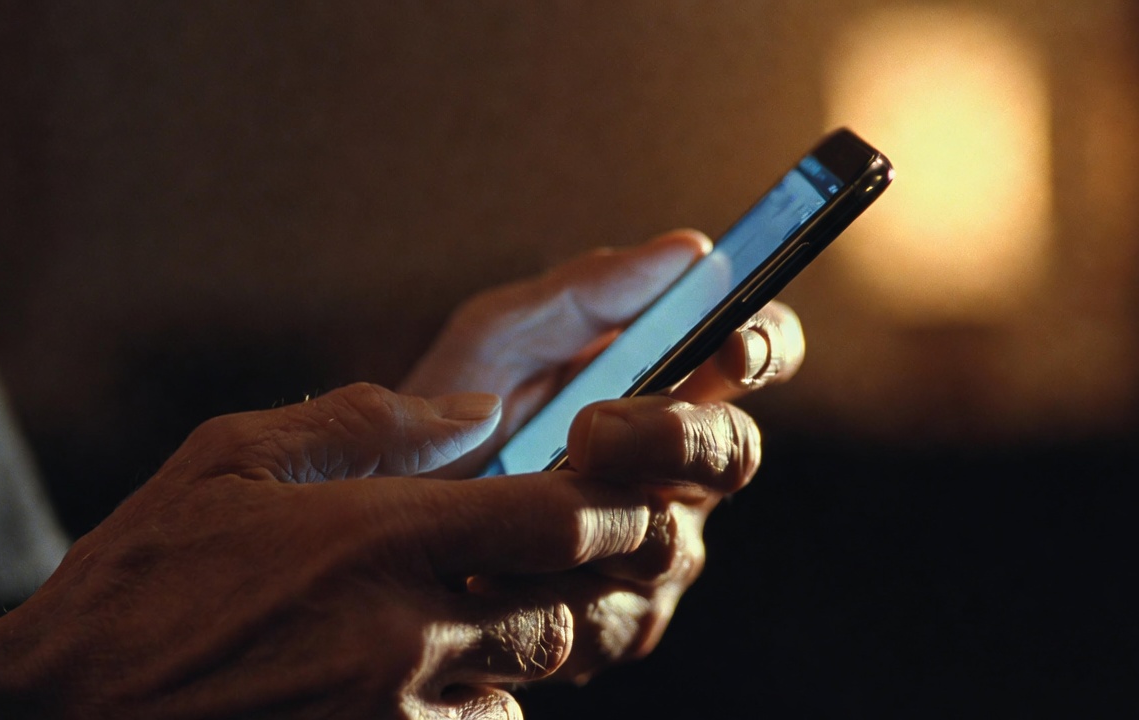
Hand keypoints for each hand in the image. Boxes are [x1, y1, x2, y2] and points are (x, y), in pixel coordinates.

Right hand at [0, 384, 659, 718]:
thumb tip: (475, 411)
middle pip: (564, 611)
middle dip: (584, 581)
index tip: (629, 493)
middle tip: (574, 554)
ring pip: (526, 682)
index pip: (557, 520)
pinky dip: (471, 704)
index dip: (615, 505)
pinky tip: (423, 676)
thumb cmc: (140, 576)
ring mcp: (390, 712)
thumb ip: (364, 423)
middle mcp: (402, 632)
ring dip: (522, 647)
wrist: (61, 710)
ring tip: (478, 613)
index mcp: (377, 536)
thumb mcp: (230, 459)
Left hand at [401, 230, 805, 680]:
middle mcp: (676, 470)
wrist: (373, 518)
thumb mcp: (497, 337)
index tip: (730, 344)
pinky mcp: (616, 623)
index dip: (765, 345)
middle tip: (593, 430)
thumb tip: (690, 249)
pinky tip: (493, 574)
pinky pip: (618, 619)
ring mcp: (653, 550)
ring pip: (674, 544)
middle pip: (734, 454)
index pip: (754, 356)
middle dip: (674, 440)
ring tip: (516, 501)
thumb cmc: (443, 414)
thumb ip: (586, 293)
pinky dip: (553, 592)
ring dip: (596, 518)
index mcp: (665, 384)